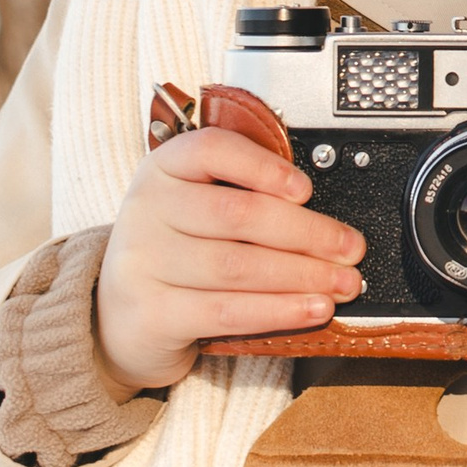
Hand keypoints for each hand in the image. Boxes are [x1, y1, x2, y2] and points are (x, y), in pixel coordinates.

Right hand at [93, 126, 365, 393]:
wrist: (115, 317)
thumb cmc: (172, 253)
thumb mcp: (190, 208)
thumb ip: (241, 196)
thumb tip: (321, 212)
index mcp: (162, 169)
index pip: (211, 150)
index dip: (264, 166)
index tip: (306, 188)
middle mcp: (148, 209)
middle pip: (239, 213)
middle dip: (308, 233)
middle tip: (350, 248)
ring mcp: (145, 263)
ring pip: (238, 265)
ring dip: (303, 275)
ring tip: (342, 283)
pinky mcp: (153, 314)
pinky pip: (227, 311)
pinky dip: (278, 310)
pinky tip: (312, 309)